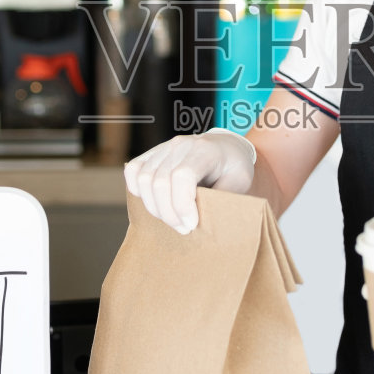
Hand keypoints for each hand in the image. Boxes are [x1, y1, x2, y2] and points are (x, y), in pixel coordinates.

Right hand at [124, 129, 255, 234]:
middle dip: (168, 213)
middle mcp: (181, 145)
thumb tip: (203, 221)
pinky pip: (133, 170)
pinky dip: (137, 190)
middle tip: (184, 228)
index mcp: (205, 150)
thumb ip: (222, 199)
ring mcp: (164, 147)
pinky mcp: (152, 154)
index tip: (192, 224)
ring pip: (143, 179)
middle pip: (160, 181)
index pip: (182, 176)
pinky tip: (153, 203)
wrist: (226, 147)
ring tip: (172, 219)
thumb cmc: (234, 167)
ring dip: (154, 207)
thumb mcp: (240, 183)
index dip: (182, 205)